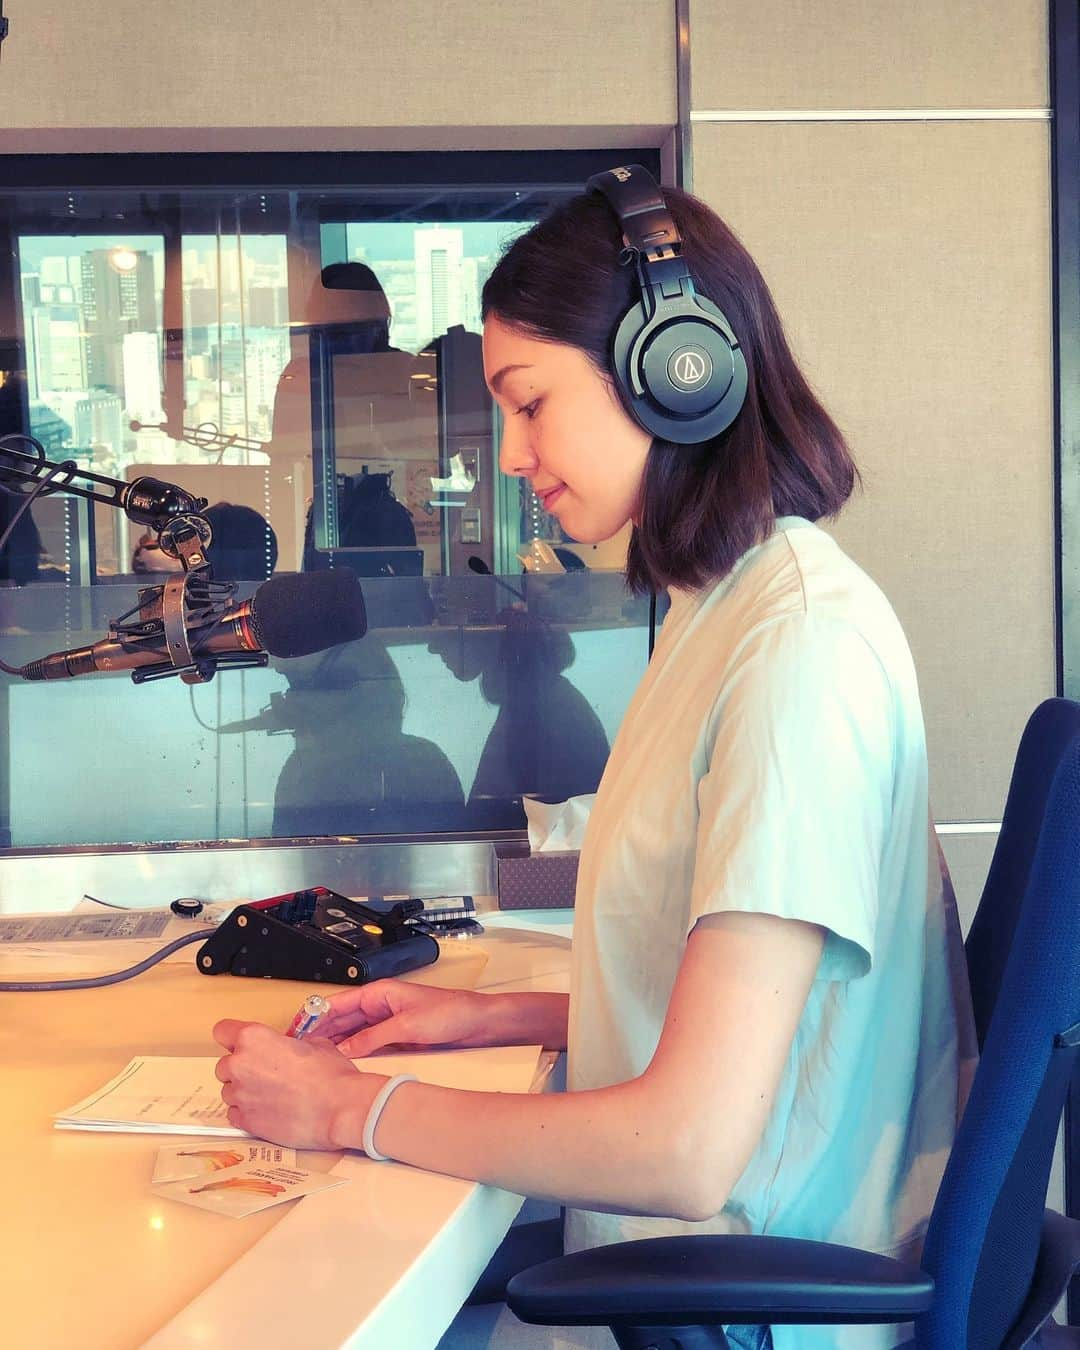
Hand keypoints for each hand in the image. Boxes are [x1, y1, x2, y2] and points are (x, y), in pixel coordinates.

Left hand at [214, 1019, 381, 1148]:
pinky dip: (247, 1113)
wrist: (339, 1108)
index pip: (222, 1031)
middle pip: (225, 1064)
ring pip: (229, 1090)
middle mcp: (240, 1064)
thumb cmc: (331, 1076)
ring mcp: (240, 1094)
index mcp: (254, 1038)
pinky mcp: (245, 1121)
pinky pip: (235, 1114)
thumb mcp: (315, 1044)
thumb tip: (289, 1049)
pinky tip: (269, 1111)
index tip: (238, 1044)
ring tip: (271, 1095)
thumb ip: (290, 1044)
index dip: (232, 1038)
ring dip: (245, 1092)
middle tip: (265, 1073)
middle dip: (242, 1068)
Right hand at [307, 979, 495, 1057]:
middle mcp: (379, 1006)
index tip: (297, 1031)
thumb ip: (373, 1038)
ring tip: (314, 1063)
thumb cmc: (449, 1013)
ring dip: (335, 1046)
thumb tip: (344, 1050)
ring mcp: (387, 1023)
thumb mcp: (406, 1026)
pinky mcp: (396, 1038)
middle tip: (299, 1054)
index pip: (337, 1003)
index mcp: (378, 993)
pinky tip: (343, 1066)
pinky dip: (354, 1054)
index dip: (315, 1016)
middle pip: (341, 1020)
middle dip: (320, 1034)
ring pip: (352, 1034)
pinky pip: (367, 1045)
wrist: (477, 1024)